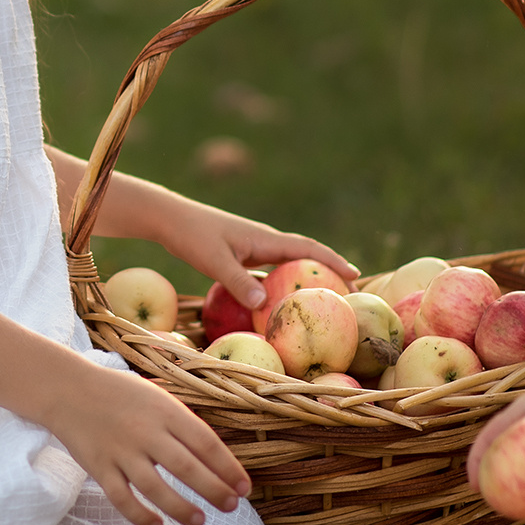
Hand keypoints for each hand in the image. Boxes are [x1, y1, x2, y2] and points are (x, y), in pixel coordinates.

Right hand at [41, 361, 252, 524]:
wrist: (69, 390)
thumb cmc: (122, 395)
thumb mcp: (157, 398)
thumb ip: (182, 425)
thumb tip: (217, 460)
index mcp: (165, 410)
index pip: (205, 442)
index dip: (228, 468)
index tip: (244, 488)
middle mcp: (145, 431)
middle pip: (187, 467)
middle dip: (214, 490)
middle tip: (230, 506)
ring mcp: (121, 451)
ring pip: (156, 488)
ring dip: (181, 509)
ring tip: (200, 521)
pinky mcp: (99, 467)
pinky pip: (122, 499)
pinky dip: (141, 516)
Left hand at [155, 198, 358, 311]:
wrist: (169, 218)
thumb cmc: (192, 236)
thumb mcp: (214, 261)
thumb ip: (238, 282)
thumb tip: (264, 305)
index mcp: (264, 239)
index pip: (307, 249)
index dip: (332, 260)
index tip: (355, 274)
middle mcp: (264, 241)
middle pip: (305, 254)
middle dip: (328, 269)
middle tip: (349, 290)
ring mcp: (252, 246)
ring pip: (288, 262)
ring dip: (306, 276)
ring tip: (323, 296)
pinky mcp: (240, 253)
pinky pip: (269, 269)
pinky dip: (281, 282)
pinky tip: (280, 299)